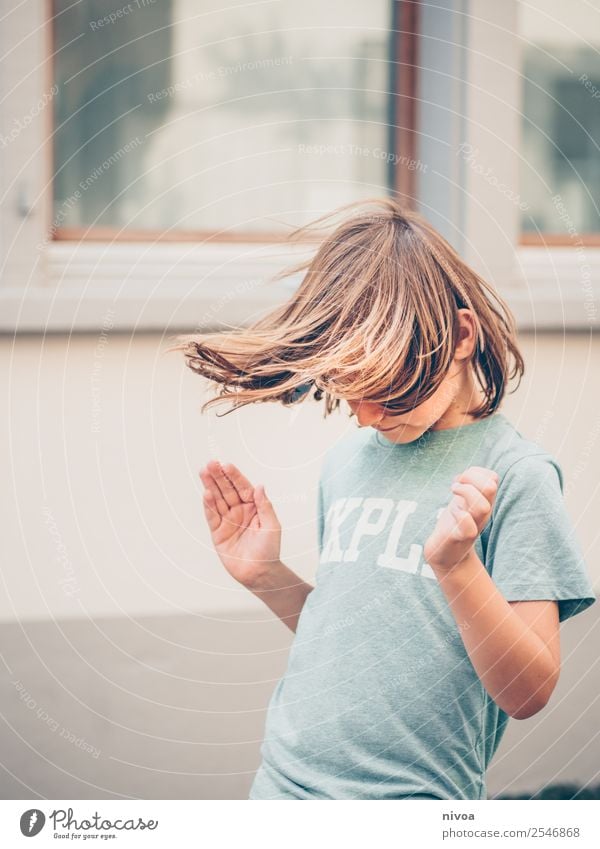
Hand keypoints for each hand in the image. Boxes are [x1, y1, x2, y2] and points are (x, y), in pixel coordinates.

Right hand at [199, 460, 281, 587]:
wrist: (260, 573)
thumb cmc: (269, 550)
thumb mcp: (272, 526)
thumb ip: (265, 506)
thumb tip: (259, 486)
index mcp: (254, 507)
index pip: (242, 487)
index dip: (234, 476)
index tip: (227, 465)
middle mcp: (239, 511)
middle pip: (227, 490)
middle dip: (219, 476)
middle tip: (210, 463)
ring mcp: (228, 521)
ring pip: (217, 500)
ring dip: (210, 486)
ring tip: (204, 472)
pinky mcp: (218, 533)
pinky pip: (212, 516)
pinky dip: (208, 505)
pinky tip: (205, 493)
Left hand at [424, 466, 498, 572]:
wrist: (446, 554)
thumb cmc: (454, 524)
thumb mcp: (463, 502)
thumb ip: (468, 486)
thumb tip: (467, 474)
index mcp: (485, 501)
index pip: (492, 478)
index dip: (475, 472)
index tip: (461, 479)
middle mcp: (482, 513)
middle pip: (490, 488)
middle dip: (470, 478)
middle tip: (457, 484)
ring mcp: (473, 525)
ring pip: (481, 506)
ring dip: (463, 493)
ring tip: (453, 494)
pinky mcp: (460, 538)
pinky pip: (468, 527)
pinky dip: (459, 515)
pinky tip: (452, 513)